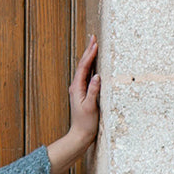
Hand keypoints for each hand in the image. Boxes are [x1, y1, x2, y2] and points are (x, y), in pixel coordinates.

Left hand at [46, 35, 100, 173]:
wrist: (80, 135)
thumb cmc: (85, 123)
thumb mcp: (90, 107)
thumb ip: (93, 91)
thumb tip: (97, 76)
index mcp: (76, 88)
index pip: (83, 67)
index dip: (89, 54)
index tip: (95, 42)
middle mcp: (76, 87)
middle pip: (82, 65)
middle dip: (88, 51)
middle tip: (93, 38)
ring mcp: (79, 91)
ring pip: (84, 70)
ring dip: (89, 57)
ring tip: (93, 46)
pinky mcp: (83, 94)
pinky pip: (87, 76)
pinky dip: (91, 67)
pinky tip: (94, 64)